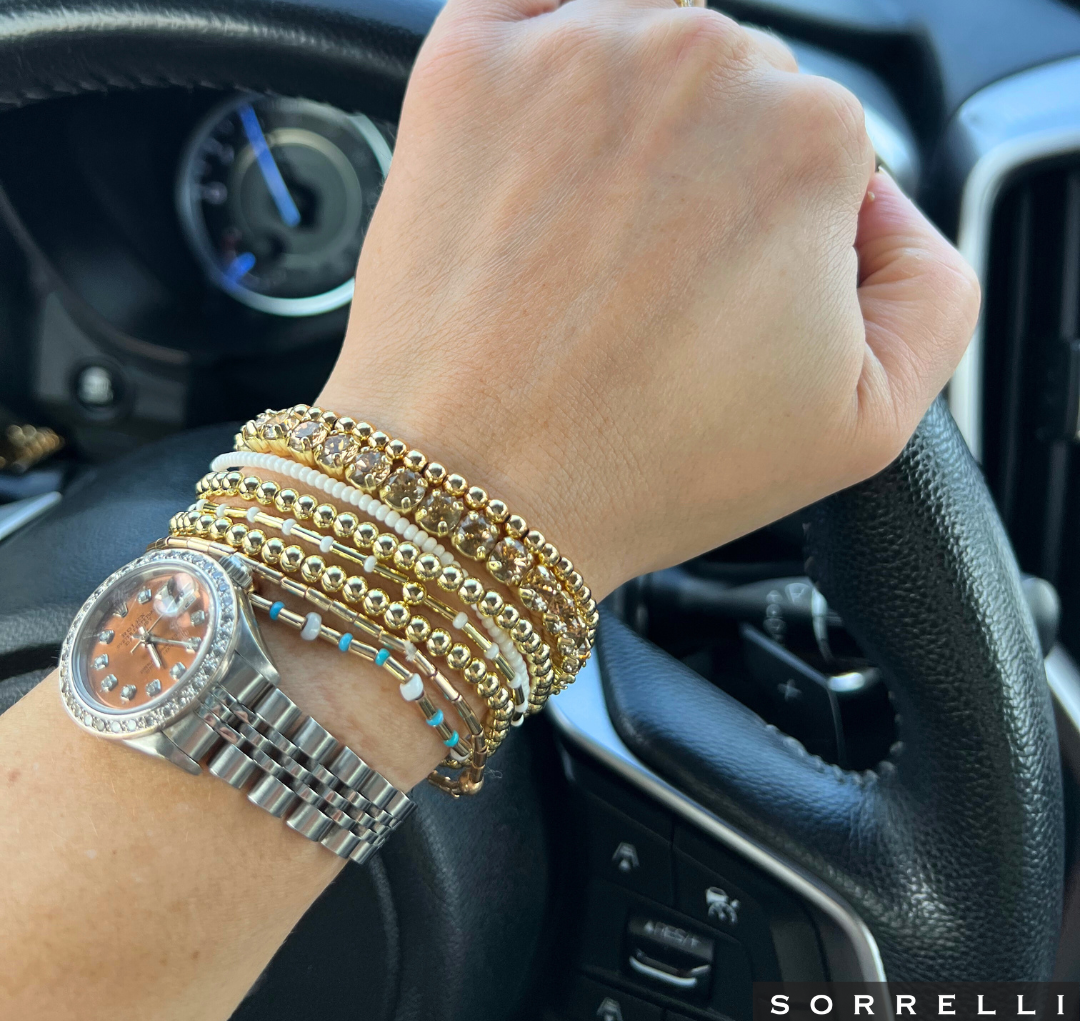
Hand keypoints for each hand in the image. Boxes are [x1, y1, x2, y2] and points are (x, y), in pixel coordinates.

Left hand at [321, 0, 979, 598]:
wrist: (473, 489)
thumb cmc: (645, 466)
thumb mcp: (866, 421)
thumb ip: (934, 286)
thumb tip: (884, 207)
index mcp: (808, 141)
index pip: (818, 150)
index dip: (775, 234)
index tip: (724, 300)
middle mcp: (699, 66)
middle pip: (728, 92)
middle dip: (703, 178)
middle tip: (646, 288)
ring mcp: (575, 52)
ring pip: (639, 48)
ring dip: (626, 124)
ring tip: (584, 246)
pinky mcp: (468, 64)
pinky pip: (532, 8)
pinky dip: (542, 58)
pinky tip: (538, 149)